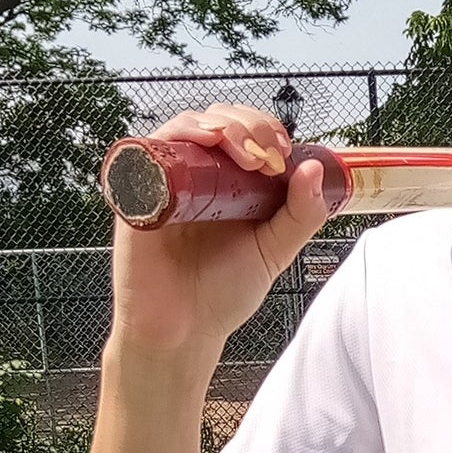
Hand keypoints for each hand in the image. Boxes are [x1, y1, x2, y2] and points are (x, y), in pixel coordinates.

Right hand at [109, 103, 334, 355]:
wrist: (182, 331)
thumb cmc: (222, 294)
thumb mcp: (274, 252)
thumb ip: (301, 215)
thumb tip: (314, 169)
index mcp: (231, 185)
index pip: (246, 132)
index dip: (265, 129)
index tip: (283, 152)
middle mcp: (198, 177)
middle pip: (217, 120)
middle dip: (247, 125)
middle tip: (265, 155)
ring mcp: (167, 182)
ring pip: (185, 127)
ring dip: (217, 126)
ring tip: (242, 153)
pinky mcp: (136, 194)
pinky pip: (146, 151)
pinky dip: (173, 137)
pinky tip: (200, 144)